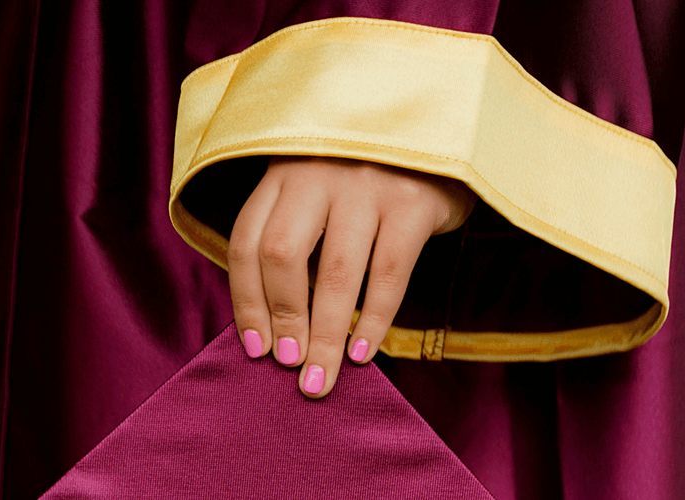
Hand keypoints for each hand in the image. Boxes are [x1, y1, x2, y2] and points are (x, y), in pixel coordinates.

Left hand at [227, 156, 474, 397]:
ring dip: (325, 335)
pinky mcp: (413, 202)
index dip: (246, 301)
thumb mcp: (318, 192)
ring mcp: (366, 184)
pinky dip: (372, 321)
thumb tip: (278, 325)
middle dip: (283, 319)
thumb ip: (295, 237)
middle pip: (282, 254)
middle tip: (288, 364)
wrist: (438, 136)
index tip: (254, 347)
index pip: (247, 241)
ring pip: (336, 273)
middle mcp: (317, 174)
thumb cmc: (366, 180)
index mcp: (283, 173)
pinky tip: (361, 353)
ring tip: (320, 377)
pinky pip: (389, 274)